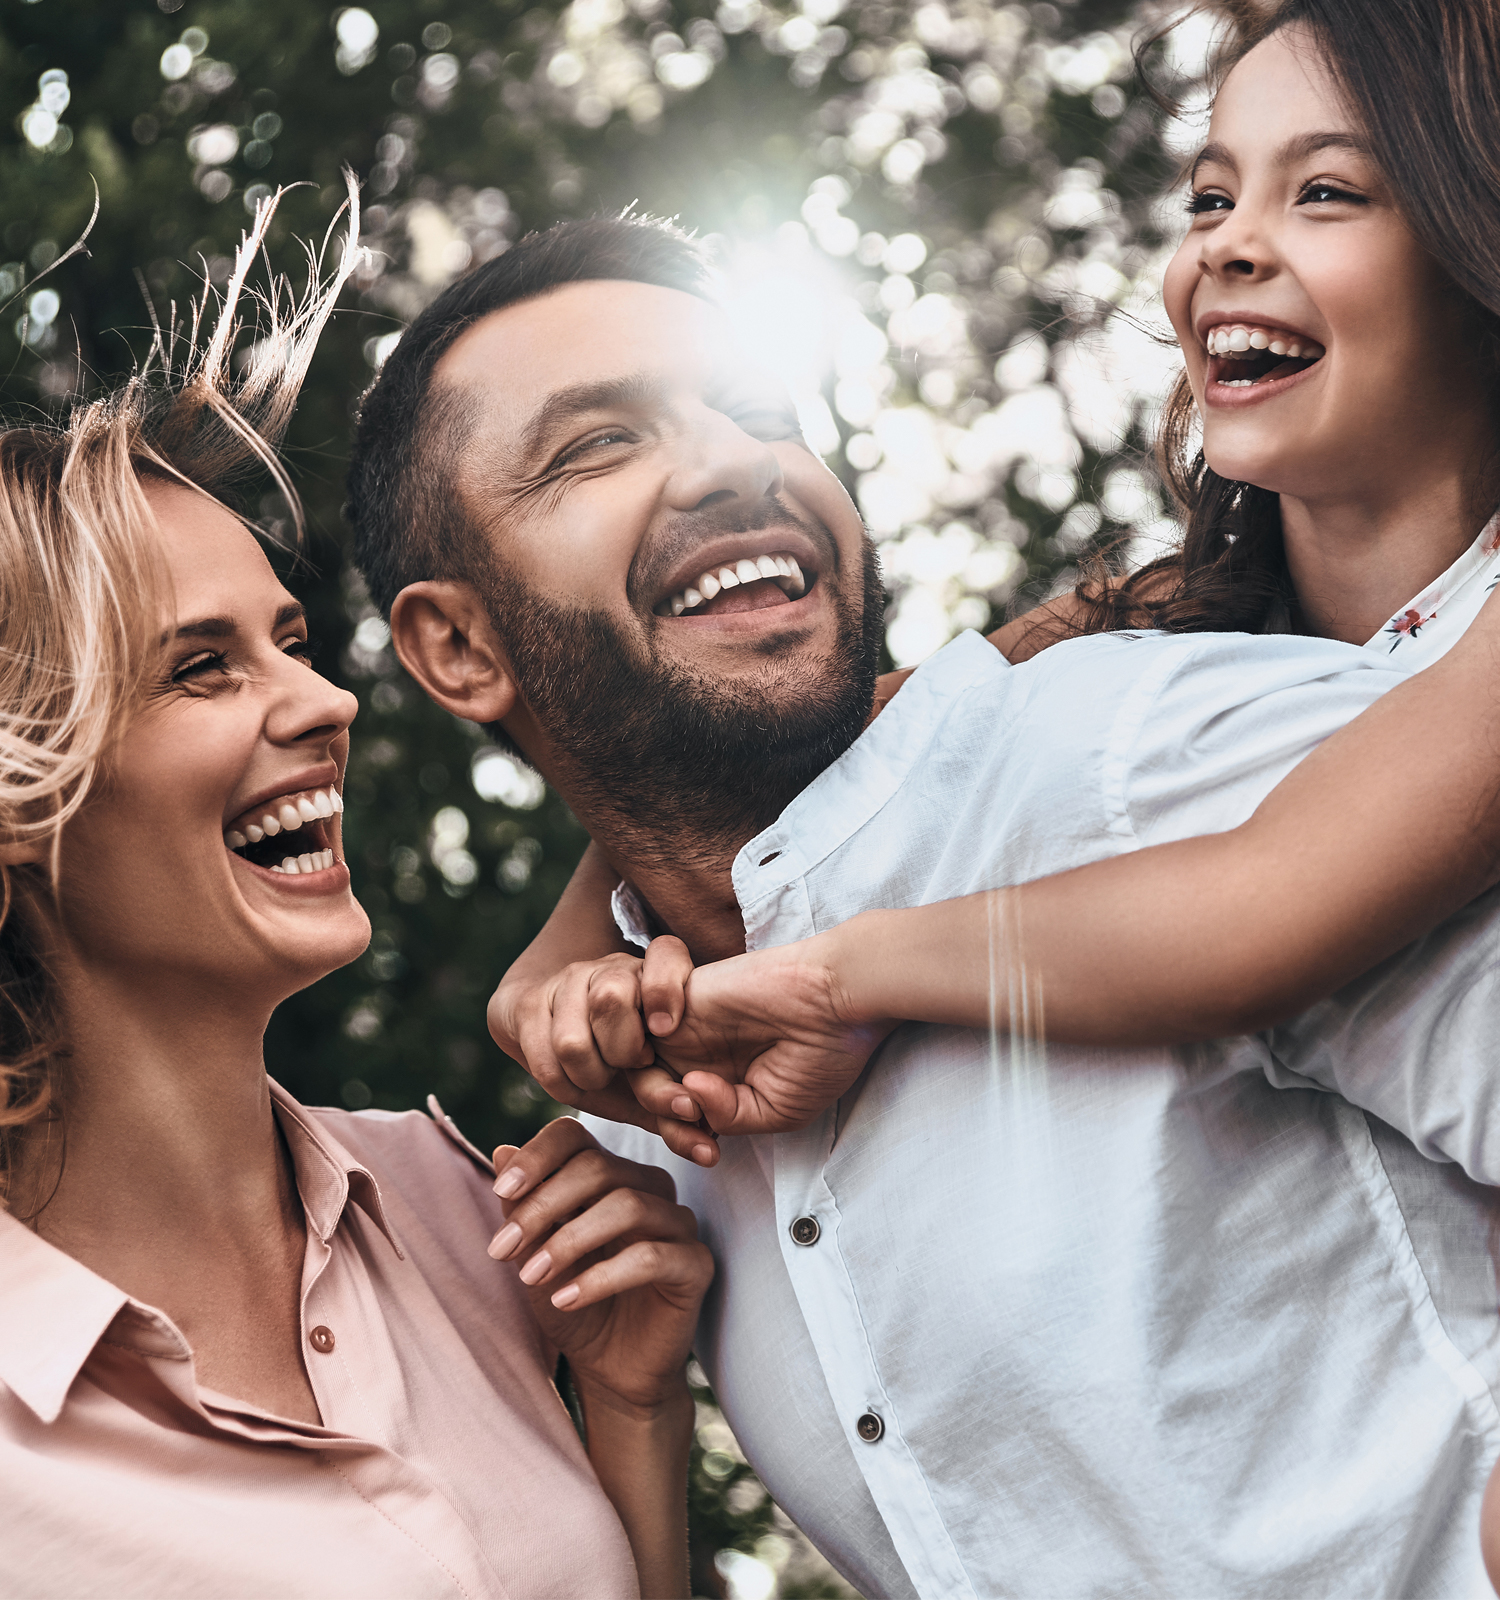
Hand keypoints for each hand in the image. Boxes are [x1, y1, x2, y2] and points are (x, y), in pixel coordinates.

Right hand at [488, 941, 719, 1166]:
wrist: (550, 1032)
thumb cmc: (616, 1058)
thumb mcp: (652, 1079)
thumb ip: (679, 1113)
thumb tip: (709, 1154)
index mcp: (651, 975)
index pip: (665, 953)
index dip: (665, 987)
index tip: (665, 1029)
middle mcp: (610, 969)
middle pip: (612, 998)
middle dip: (622, 1051)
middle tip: (631, 1067)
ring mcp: (566, 982)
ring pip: (573, 1039)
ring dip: (590, 1075)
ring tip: (601, 1076)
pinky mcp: (529, 1004)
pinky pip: (543, 1059)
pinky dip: (562, 1084)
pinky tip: (574, 1080)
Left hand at [488, 1119, 713, 1415]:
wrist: (608, 1370)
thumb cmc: (569, 1302)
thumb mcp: (533, 1254)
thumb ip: (522, 1205)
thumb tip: (502, 1151)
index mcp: (609, 1174)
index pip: (576, 1137)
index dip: (537, 1156)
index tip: (501, 1190)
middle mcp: (648, 1188)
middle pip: (598, 1168)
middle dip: (543, 1206)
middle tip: (502, 1249)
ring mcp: (677, 1223)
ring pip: (627, 1206)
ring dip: (569, 1240)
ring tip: (530, 1276)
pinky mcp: (695, 1264)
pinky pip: (650, 1257)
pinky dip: (600, 1277)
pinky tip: (564, 1300)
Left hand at [643, 930, 895, 1133]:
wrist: (836, 999)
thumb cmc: (820, 1054)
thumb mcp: (775, 1111)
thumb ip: (727, 1116)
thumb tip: (688, 1092)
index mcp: (723, 1082)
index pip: (678, 1117)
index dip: (683, 1140)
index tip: (709, 1153)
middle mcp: (699, 1054)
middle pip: (649, 1094)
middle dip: (664, 1121)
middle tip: (694, 1124)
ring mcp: (687, 1027)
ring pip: (634, 1064)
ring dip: (650, 1091)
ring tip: (686, 1096)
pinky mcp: (680, 997)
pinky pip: (632, 1018)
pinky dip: (637, 1042)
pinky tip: (675, 1062)